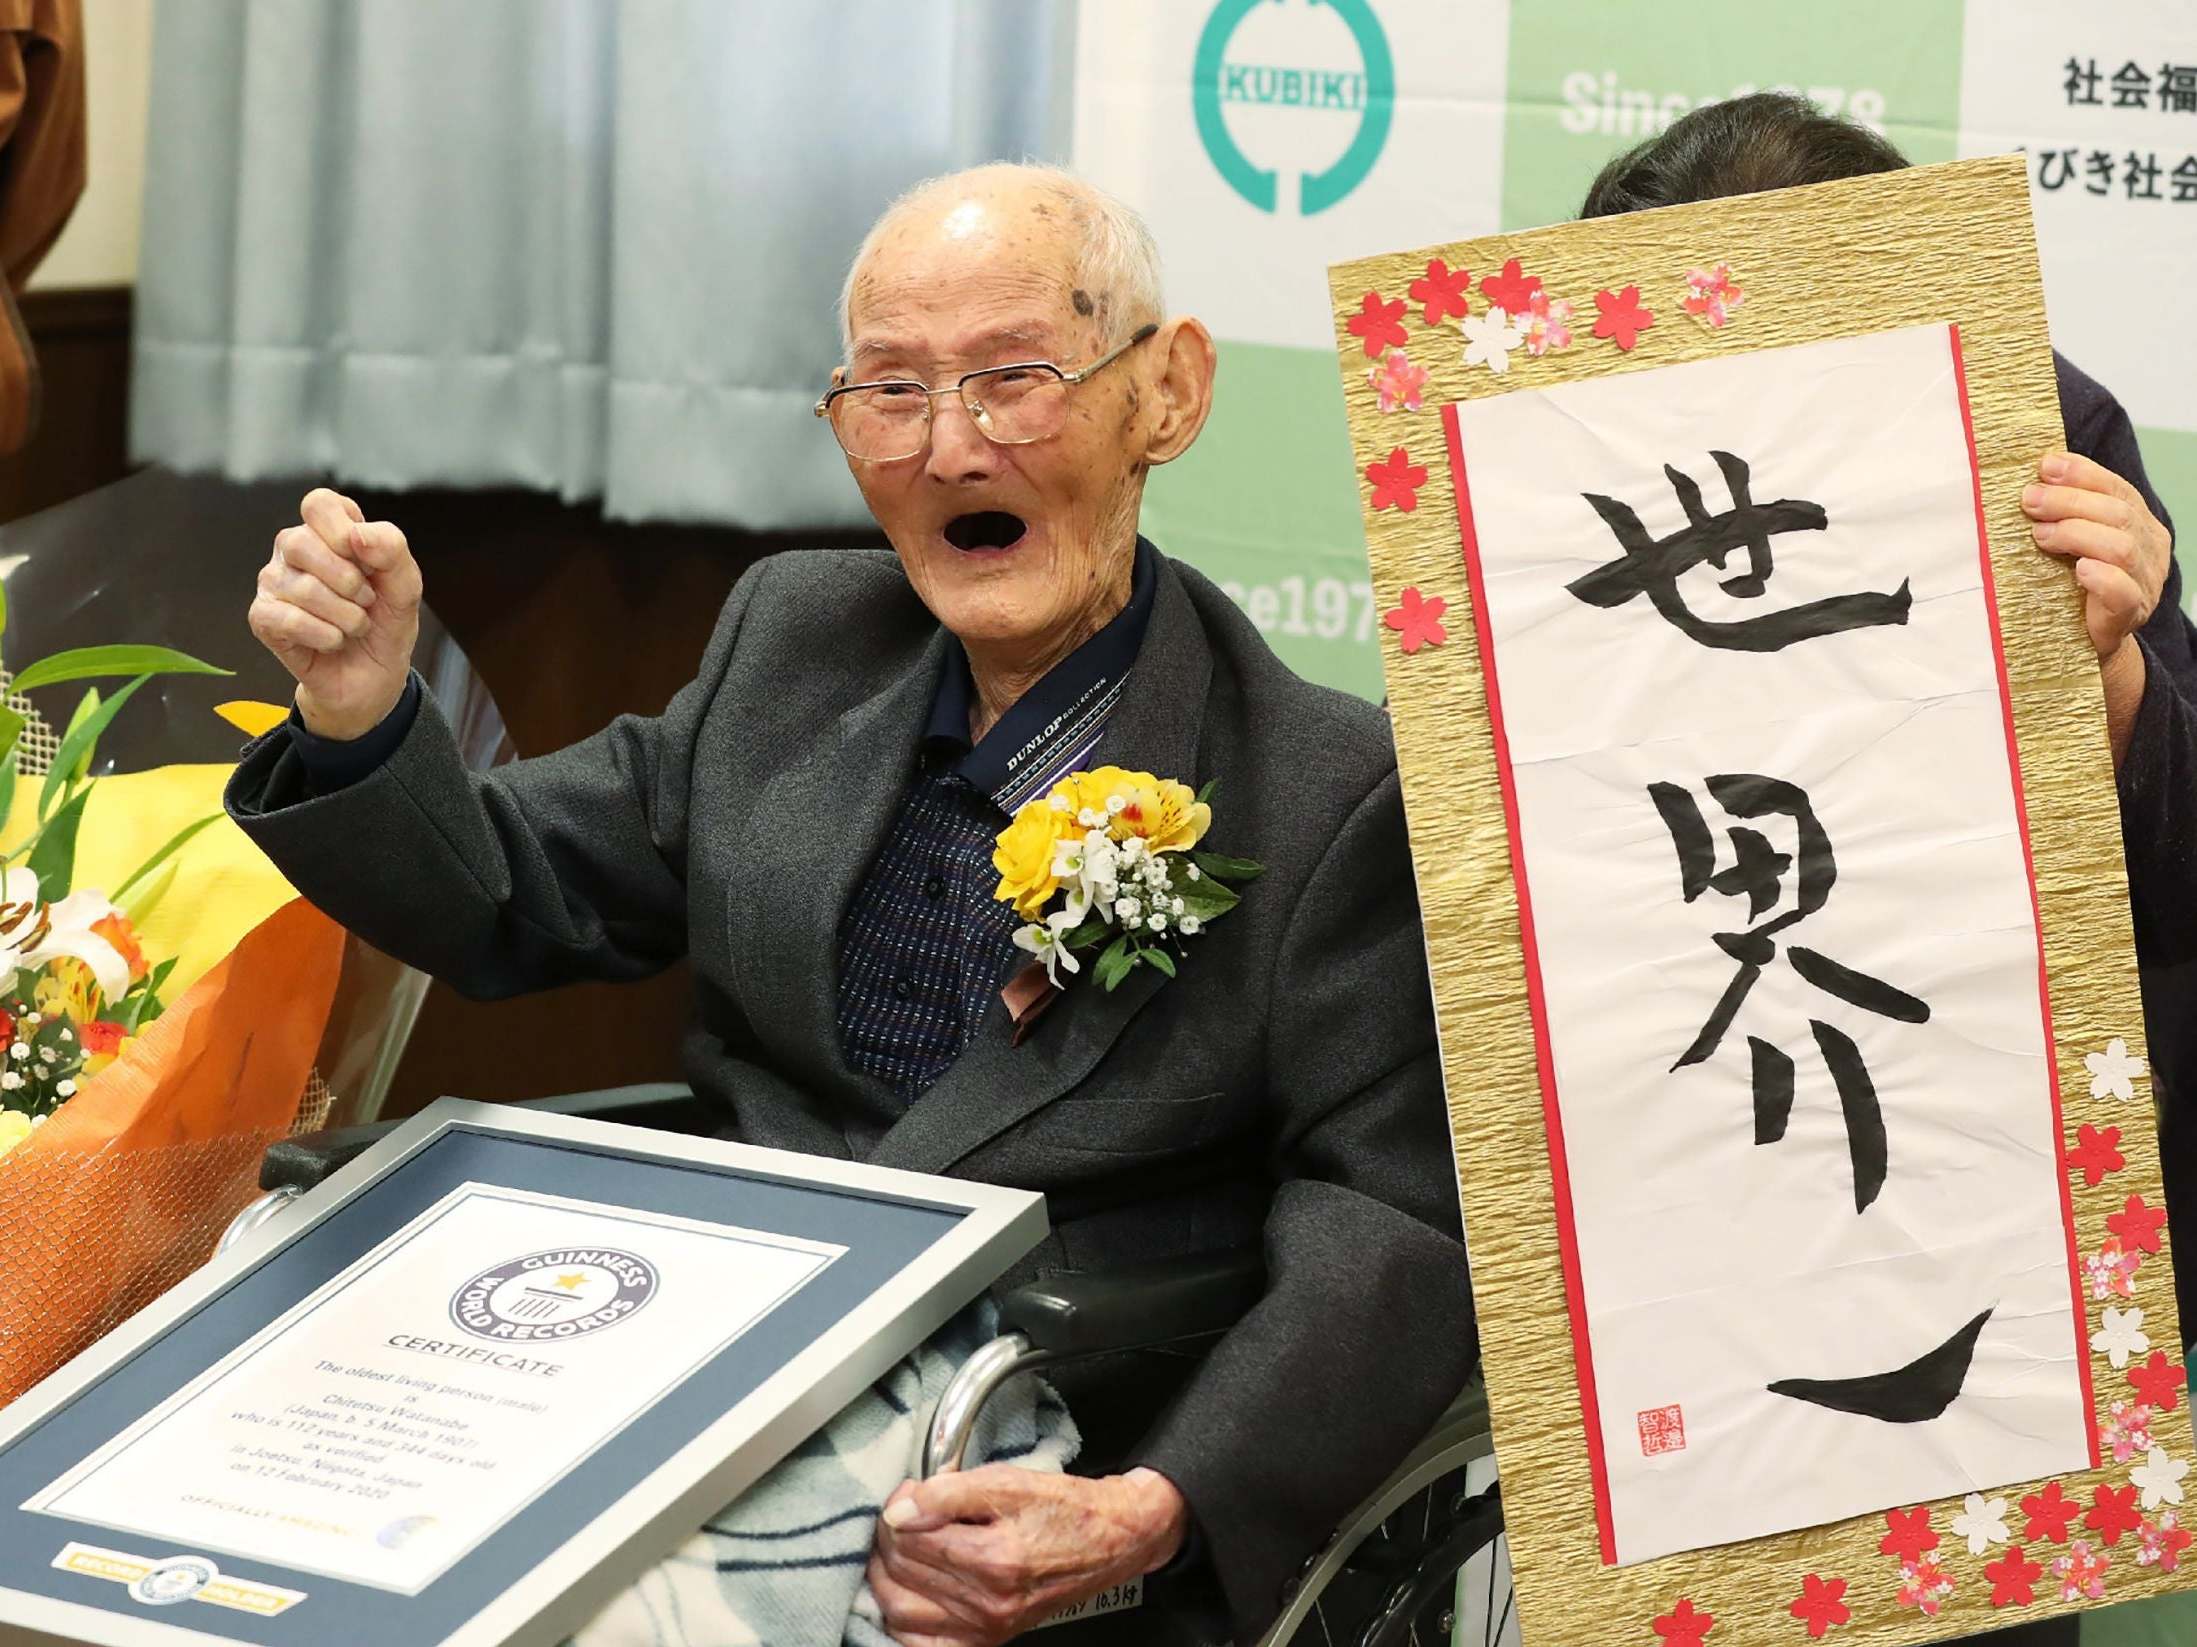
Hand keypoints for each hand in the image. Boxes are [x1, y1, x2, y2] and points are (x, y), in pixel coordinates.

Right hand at [248, 487, 421, 739]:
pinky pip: (288, 620)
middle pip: (302, 542)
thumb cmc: (384, 624)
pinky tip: (334, 641)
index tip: (367, 560)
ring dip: (346, 616)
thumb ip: (392, 551)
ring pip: (303, 588)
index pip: (319, 504)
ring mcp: (274, 582)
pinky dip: (325, 636)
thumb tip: (357, 535)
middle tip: (366, 602)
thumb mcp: (405, 587)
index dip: (343, 531)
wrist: (373, 678)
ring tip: (355, 626)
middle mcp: (294, 550)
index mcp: (329, 531)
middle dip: (349, 581)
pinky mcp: (263, 617)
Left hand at [866, 1466, 1185, 1646]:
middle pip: (902, 1573)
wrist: (1112, 1540)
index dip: (900, 1507)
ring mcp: (988, 1628)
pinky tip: (907, 1591)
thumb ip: (949, 1493)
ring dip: (887, 1576)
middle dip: (890, 1537)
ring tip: (903, 1546)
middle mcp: (989, 1604)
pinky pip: (923, 1643)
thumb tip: (901, 1510)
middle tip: (906, 1511)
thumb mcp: (1010, 1482)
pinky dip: (904, 1618)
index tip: (911, 1491)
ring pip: (901, 1610)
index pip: (911, 1540)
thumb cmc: (1066, 1508)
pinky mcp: (989, 1638)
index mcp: (995, 1560)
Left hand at [2024, 451, 2170, 766]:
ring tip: (2041, 535)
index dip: (2082, 474)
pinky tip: (2079, 570)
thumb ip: (2063, 511)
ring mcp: (2144, 581)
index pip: (2116, 488)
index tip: (2044, 466)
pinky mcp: (2129, 614)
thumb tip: (2029, 477)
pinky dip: (2102, 577)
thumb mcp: (2069, 541)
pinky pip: (2123, 591)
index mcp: (2136, 522)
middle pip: (2117, 513)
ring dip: (2078, 533)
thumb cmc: (2071, 584)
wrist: (2083, 640)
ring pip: (2121, 546)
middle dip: (2070, 501)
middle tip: (2029, 501)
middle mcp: (2148, 547)